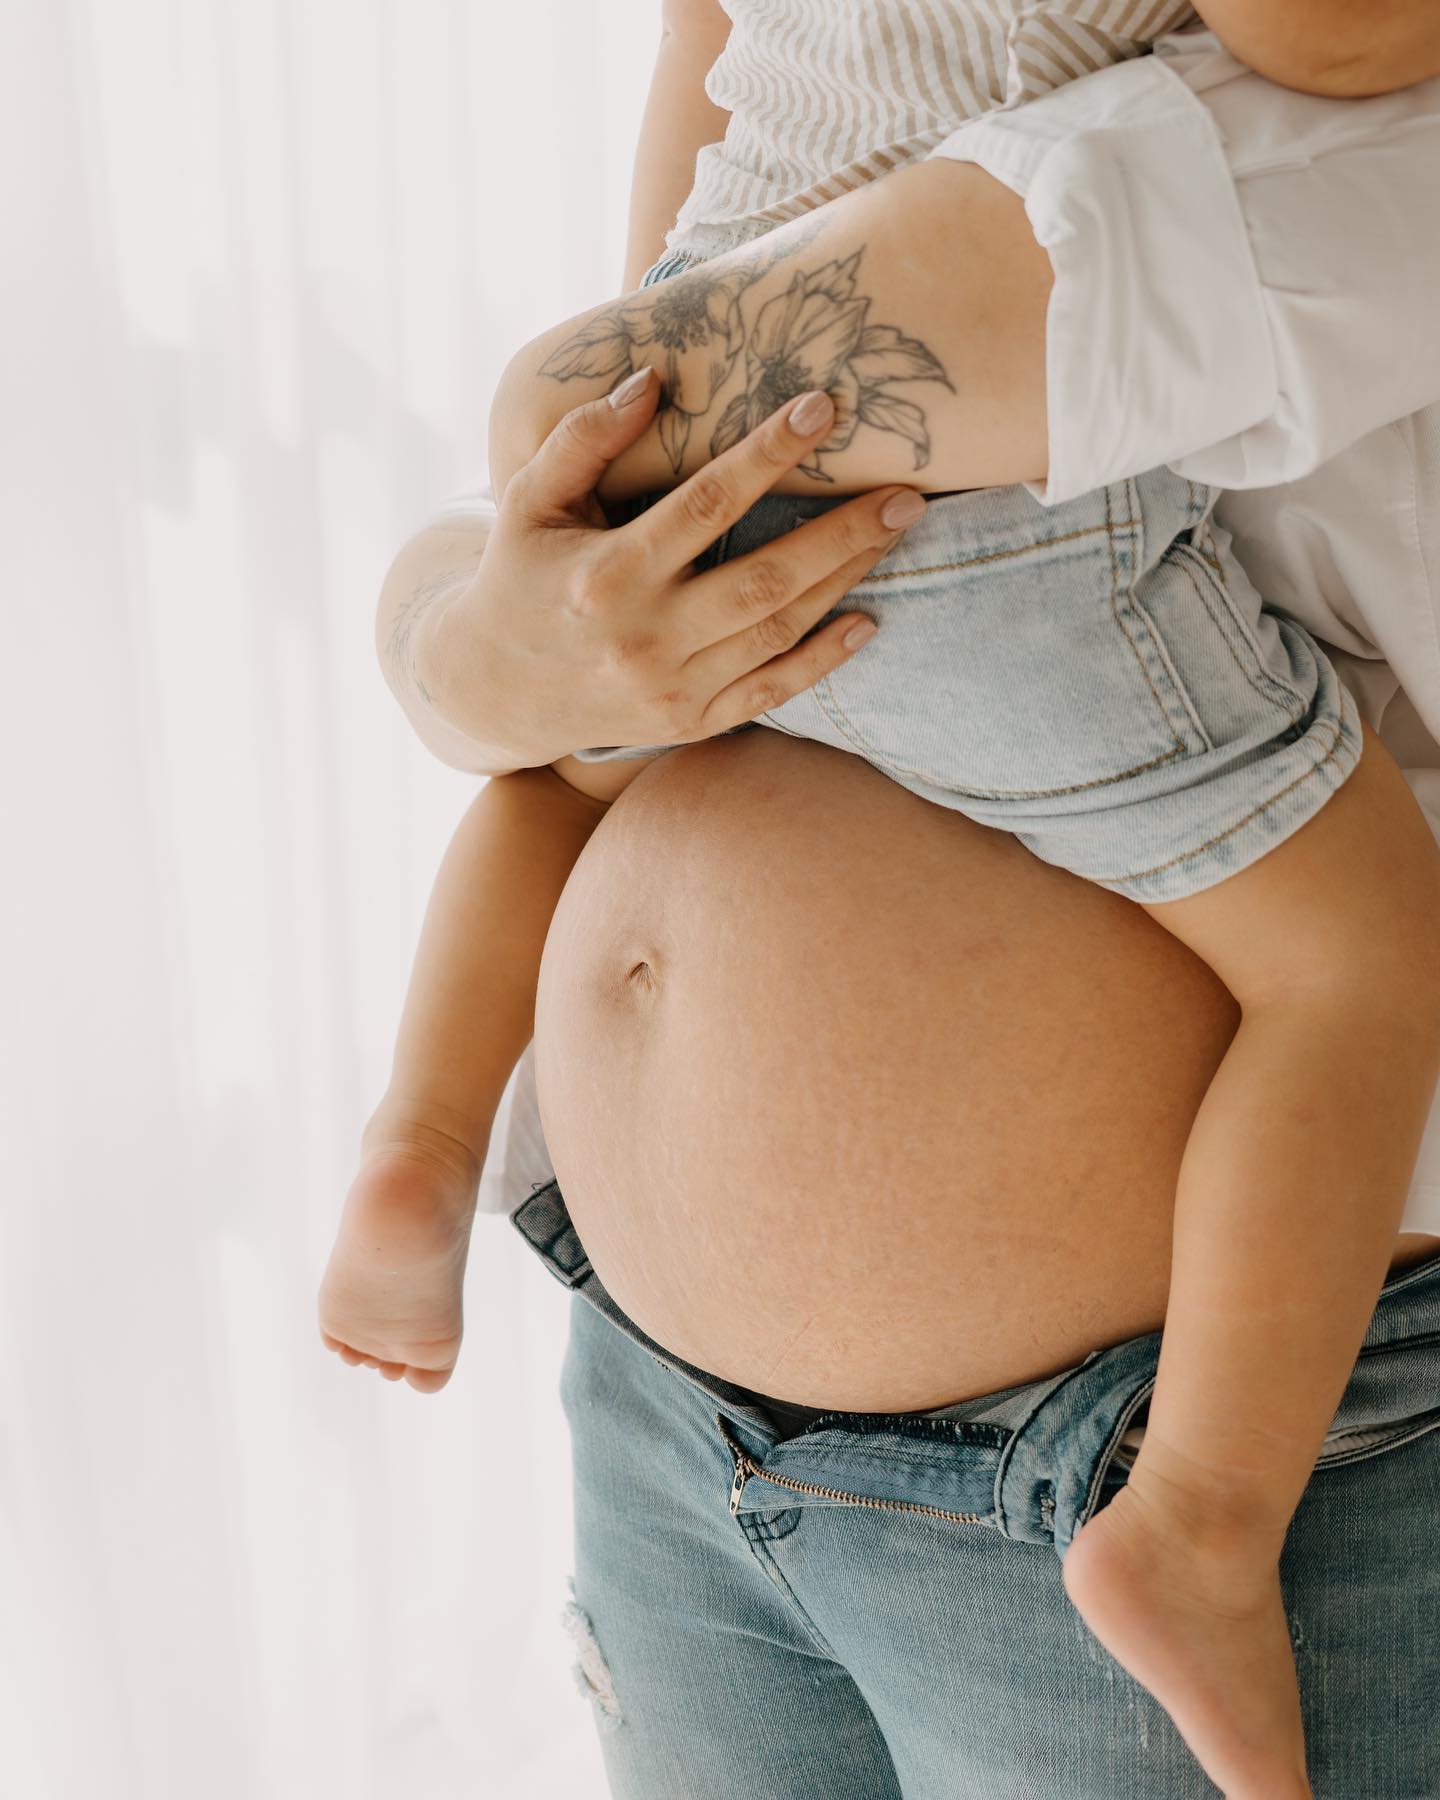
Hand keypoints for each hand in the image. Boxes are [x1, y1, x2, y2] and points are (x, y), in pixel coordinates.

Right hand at [414, 369, 925, 769]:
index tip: (824, 407)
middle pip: (765, 578)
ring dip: (845, 580)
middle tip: (909, 489)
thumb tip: (652, 378)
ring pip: (777, 631)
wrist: (495, 688)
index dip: (770, 454)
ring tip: (897, 530)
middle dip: (843, 532)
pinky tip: (868, 620)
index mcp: (606, 575)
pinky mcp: (689, 722)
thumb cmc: (520, 575)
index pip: (706, 505)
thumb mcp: (529, 501)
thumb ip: (582, 438)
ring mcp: (671, 689)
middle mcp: (643, 638)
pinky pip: (770, 691)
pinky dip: (823, 660)